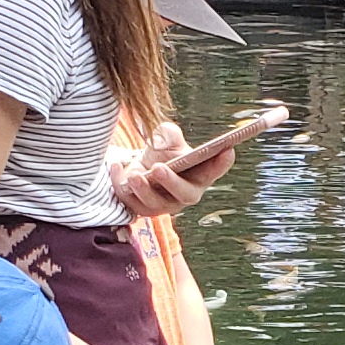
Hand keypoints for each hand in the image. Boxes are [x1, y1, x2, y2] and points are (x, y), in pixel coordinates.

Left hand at [109, 120, 227, 219]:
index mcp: (199, 176)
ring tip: (134, 175)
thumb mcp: (167, 140)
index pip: (214, 171)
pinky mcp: (141, 209)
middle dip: (171, 182)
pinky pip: (130, 202)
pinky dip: (120, 185)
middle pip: (184, 195)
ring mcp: (163, 206)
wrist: (140, 168)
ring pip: (154, 204)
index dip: (222, 163)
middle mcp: (185, 195)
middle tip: (158, 168)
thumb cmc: (162, 155)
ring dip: (143, 190)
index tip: (229, 149)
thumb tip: (165, 135)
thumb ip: (169, 135)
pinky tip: (116, 166)